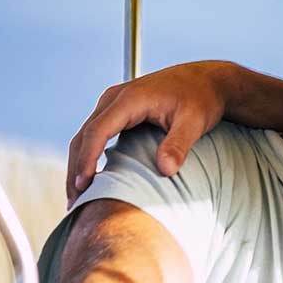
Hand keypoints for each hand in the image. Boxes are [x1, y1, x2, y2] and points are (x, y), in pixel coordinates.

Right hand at [66, 62, 232, 204]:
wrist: (208, 80)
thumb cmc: (202, 98)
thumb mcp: (195, 121)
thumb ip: (178, 144)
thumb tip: (166, 170)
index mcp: (129, 99)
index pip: (97, 131)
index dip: (87, 159)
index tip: (83, 185)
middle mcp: (114, 98)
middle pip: (83, 136)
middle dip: (76, 169)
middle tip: (74, 202)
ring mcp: (113, 103)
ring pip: (85, 135)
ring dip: (78, 164)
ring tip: (77, 197)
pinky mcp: (117, 110)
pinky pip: (95, 133)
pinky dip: (88, 155)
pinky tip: (90, 178)